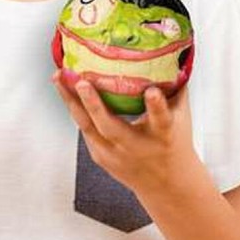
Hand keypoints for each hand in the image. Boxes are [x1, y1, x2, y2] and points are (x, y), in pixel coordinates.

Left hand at [51, 71, 195, 193]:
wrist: (166, 185)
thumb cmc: (174, 144)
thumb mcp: (181, 118)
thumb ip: (176, 88)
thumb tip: (175, 54)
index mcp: (162, 135)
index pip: (161, 120)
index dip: (156, 106)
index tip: (152, 91)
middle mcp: (135, 147)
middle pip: (111, 127)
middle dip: (94, 104)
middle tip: (81, 82)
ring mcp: (114, 154)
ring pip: (87, 126)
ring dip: (70, 100)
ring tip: (58, 77)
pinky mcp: (99, 156)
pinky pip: (84, 127)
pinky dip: (74, 107)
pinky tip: (64, 88)